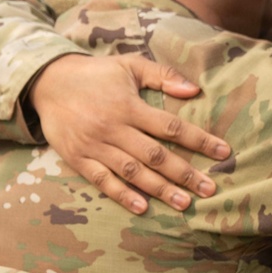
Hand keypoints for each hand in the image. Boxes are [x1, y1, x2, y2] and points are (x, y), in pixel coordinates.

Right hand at [29, 54, 230, 214]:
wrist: (47, 82)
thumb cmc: (96, 74)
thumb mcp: (129, 65)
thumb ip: (162, 76)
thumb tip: (195, 90)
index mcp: (130, 105)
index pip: (172, 127)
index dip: (200, 140)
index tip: (223, 152)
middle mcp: (114, 127)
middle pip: (156, 155)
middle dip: (185, 173)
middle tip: (210, 189)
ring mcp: (95, 145)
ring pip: (133, 172)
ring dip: (160, 189)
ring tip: (184, 203)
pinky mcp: (78, 159)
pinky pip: (103, 181)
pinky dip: (122, 195)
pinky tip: (143, 207)